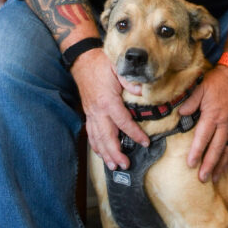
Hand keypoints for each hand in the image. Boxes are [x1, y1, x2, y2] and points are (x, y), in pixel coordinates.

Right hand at [71, 48, 149, 170]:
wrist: (82, 61)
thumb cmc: (101, 64)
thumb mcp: (118, 67)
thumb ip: (129, 80)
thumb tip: (142, 91)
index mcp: (108, 101)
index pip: (123, 122)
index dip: (134, 134)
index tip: (145, 142)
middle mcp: (98, 111)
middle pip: (107, 137)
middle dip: (115, 153)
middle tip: (125, 165)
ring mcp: (91, 114)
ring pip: (97, 138)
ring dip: (105, 154)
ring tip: (113, 166)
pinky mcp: (88, 114)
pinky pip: (91, 133)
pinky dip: (96, 145)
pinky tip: (101, 154)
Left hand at [178, 65, 227, 182]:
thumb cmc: (217, 80)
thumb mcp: (200, 87)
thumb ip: (191, 101)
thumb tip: (181, 113)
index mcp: (213, 114)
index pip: (203, 137)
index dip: (197, 151)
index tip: (191, 164)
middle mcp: (224, 122)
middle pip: (216, 147)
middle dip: (209, 164)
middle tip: (202, 178)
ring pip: (227, 149)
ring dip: (221, 165)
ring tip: (215, 178)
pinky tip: (225, 165)